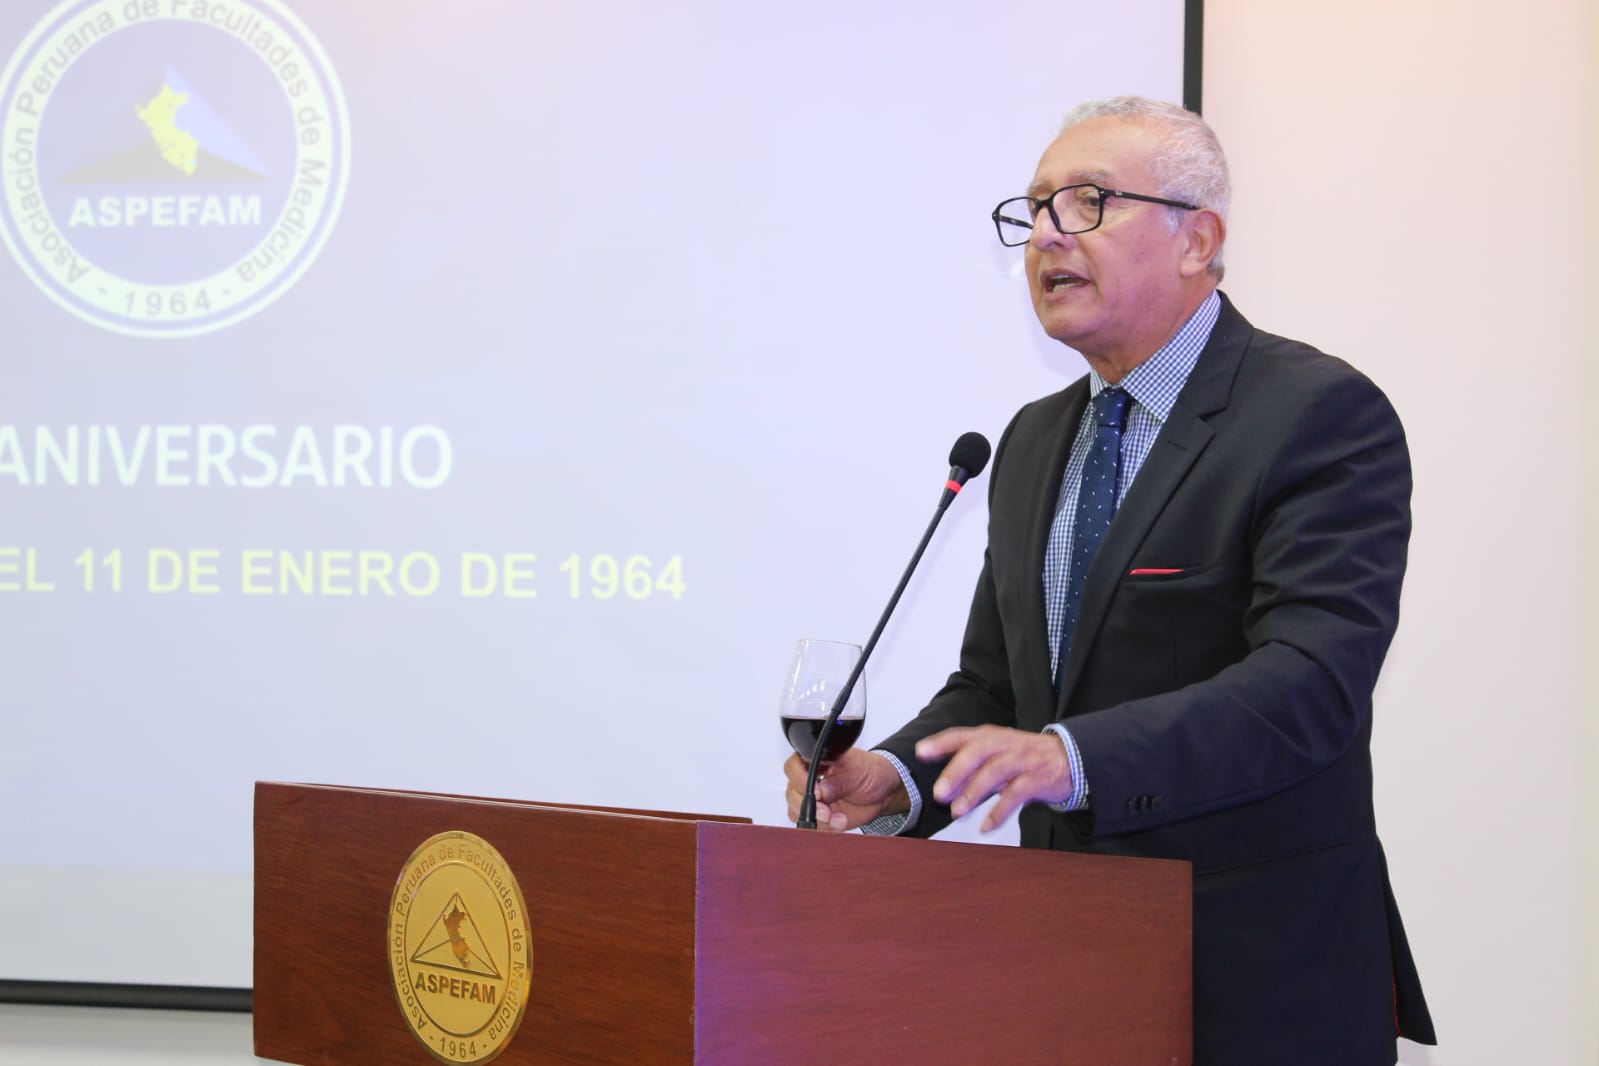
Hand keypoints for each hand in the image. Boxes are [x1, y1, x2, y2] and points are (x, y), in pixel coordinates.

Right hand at [784, 748, 908, 831]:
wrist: (883, 793)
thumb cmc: (870, 773)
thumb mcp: (858, 772)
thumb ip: (839, 781)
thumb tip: (821, 790)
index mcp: (816, 760)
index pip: (793, 767)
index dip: (800, 780)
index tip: (817, 792)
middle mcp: (809, 779)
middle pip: (792, 793)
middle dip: (809, 806)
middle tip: (827, 812)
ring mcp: (812, 798)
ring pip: (797, 812)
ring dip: (818, 820)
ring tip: (839, 818)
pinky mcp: (818, 816)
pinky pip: (810, 826)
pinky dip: (825, 828)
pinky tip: (840, 822)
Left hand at [916, 725, 1073, 831]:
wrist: (1071, 758)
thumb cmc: (1026, 758)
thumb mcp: (998, 755)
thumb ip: (972, 768)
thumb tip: (943, 787)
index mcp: (991, 736)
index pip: (961, 735)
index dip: (940, 743)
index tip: (920, 753)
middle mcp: (1004, 744)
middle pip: (977, 752)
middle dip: (956, 772)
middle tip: (938, 794)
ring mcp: (1022, 760)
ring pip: (995, 772)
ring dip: (974, 793)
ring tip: (957, 813)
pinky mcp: (1037, 779)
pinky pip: (1016, 794)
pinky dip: (1000, 811)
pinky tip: (986, 827)